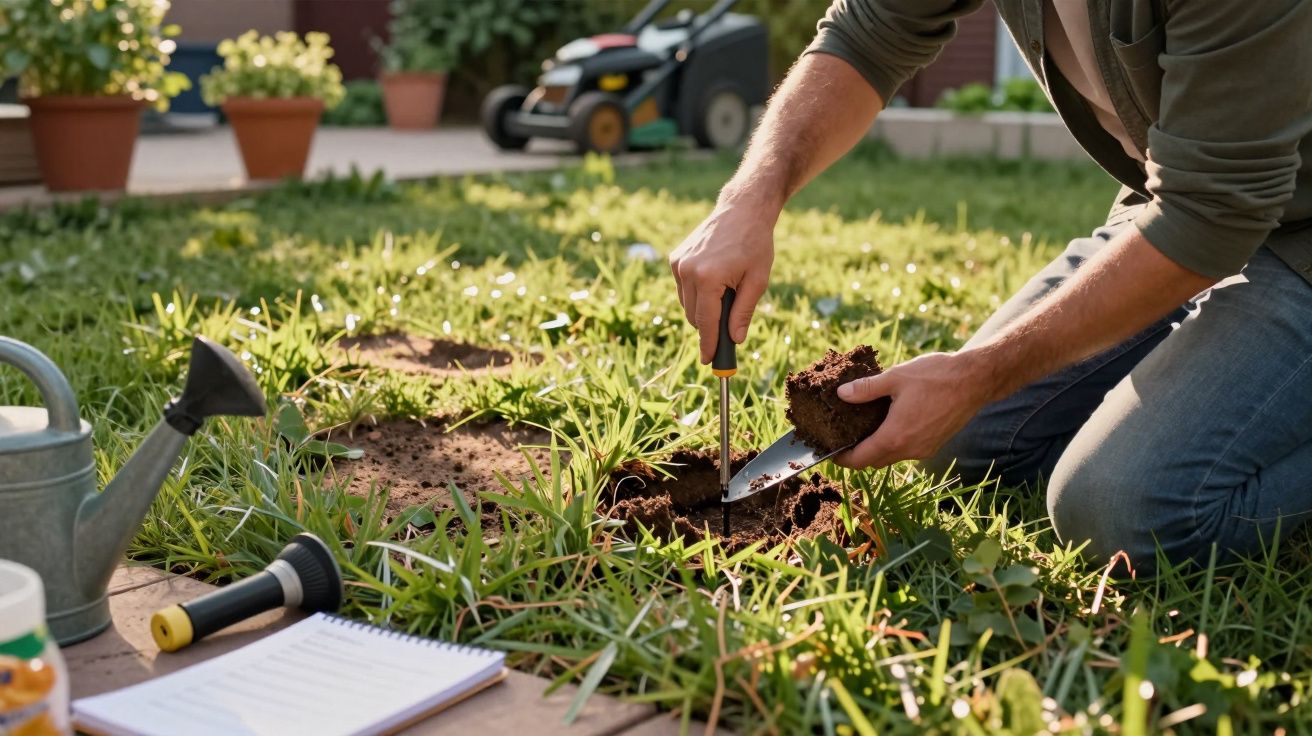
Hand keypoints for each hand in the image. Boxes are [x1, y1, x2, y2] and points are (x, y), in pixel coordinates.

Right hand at [669, 201, 774, 362]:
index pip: (706, 322)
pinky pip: (683, 289)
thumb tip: (735, 340)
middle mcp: (687, 271)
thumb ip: (743, 312)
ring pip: (687, 304)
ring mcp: (678, 264)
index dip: (709, 344)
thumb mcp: (757, 280)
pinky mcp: (675, 258)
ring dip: (703, 309)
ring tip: (726, 293)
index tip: (709, 361)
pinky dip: (696, 293)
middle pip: (694, 317)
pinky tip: (714, 280)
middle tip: (728, 330)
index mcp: (708, 278)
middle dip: (709, 327)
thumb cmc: (755, 244)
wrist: (742, 209)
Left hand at [831, 351, 997, 469]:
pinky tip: (890, 424)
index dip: (842, 459)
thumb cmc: (936, 377)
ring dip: (877, 449)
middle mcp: (910, 450)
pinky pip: (907, 451)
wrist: (976, 380)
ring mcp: (924, 449)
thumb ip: (866, 389)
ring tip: (865, 429)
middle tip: (844, 438)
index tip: (830, 452)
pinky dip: (894, 443)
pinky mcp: (935, 445)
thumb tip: (842, 394)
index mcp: (895, 436)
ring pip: (892, 457)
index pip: (861, 460)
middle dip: (857, 455)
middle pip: (875, 462)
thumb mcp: (895, 378)